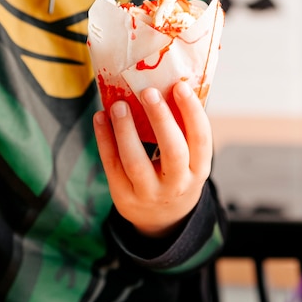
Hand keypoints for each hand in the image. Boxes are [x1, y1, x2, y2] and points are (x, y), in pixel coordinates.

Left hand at [93, 80, 212, 238]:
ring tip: (119, 104)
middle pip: (172, 152)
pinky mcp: (123, 196)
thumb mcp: (189, 160)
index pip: (201, 139)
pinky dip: (104, 139)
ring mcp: (148, 193)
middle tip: (148, 91)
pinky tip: (100, 117)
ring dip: (126, 130)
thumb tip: (167, 82)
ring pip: (135, 161)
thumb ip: (182, 129)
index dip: (191, 112)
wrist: (162, 219)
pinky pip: (112, 165)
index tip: (179, 86)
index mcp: (198, 169)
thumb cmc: (176, 174)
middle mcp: (177, 184)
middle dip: (160, 119)